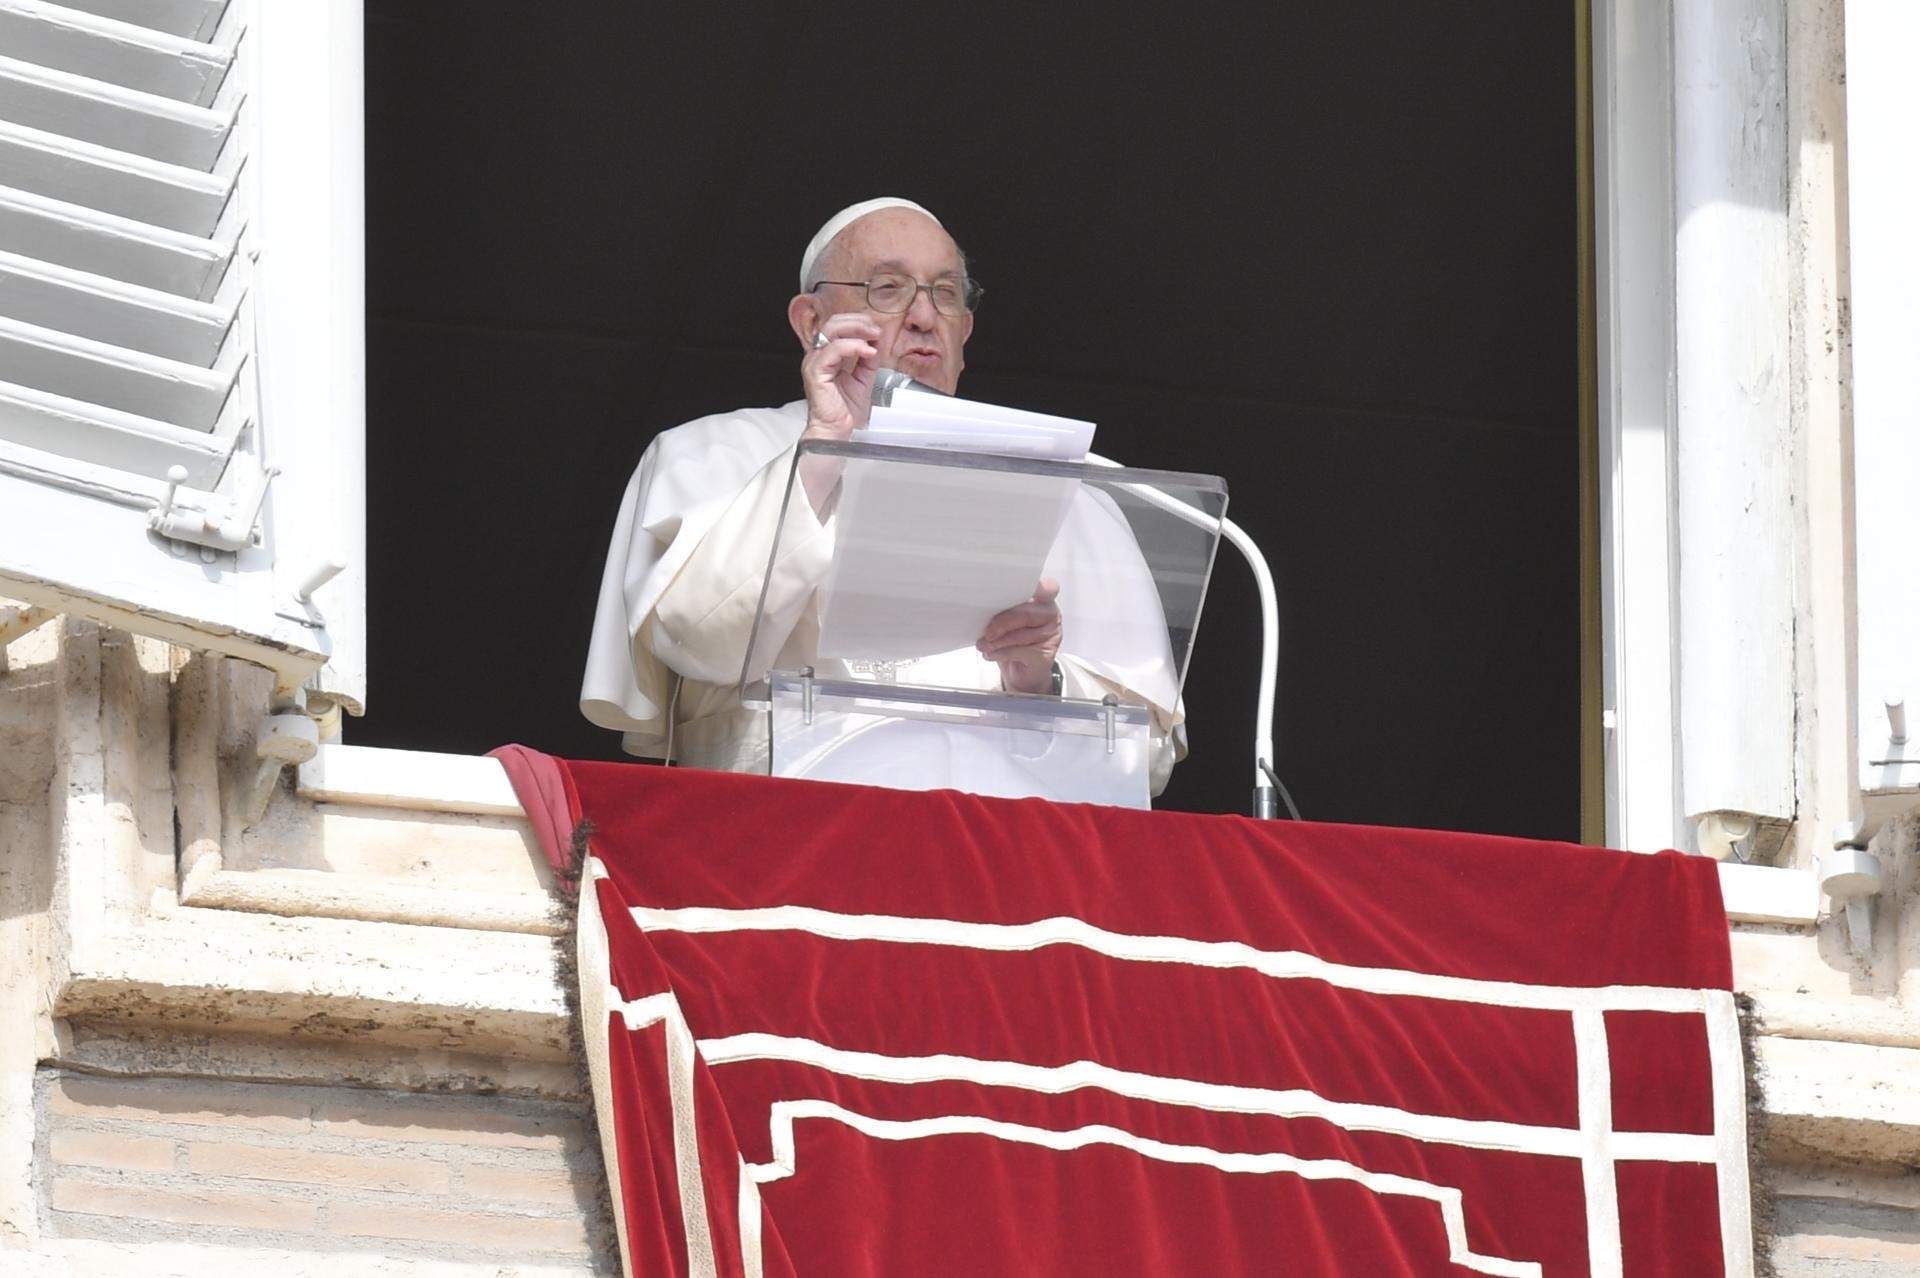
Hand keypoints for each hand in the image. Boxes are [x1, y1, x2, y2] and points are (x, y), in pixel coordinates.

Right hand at [801, 313, 882, 441]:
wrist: (838, 431)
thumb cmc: (845, 410)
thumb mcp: (863, 378)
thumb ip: (868, 359)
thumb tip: (876, 342)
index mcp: (826, 355)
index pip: (838, 326)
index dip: (858, 323)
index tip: (877, 330)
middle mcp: (817, 355)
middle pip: (833, 323)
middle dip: (858, 322)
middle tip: (876, 330)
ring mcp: (814, 362)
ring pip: (831, 331)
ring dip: (856, 330)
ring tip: (873, 338)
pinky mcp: (815, 371)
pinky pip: (832, 350)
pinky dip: (852, 346)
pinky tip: (867, 351)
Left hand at [977, 579, 1061, 693]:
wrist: (1022, 670)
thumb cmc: (1013, 639)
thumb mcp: (1006, 619)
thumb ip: (1003, 609)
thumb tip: (983, 608)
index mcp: (1043, 600)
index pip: (1048, 588)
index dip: (1039, 587)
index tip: (1020, 589)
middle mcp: (1051, 615)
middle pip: (1027, 613)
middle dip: (1002, 623)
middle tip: (986, 633)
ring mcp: (1052, 635)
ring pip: (1022, 635)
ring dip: (997, 642)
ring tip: (983, 645)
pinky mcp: (1047, 654)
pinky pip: (1020, 651)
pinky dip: (1001, 653)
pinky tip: (990, 654)